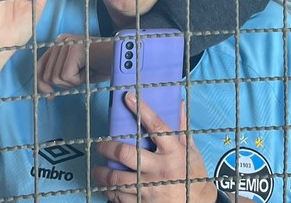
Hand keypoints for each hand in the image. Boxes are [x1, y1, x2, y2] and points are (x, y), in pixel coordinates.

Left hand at [36, 34, 113, 97]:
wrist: (120, 59)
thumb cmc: (101, 66)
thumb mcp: (75, 70)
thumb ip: (58, 74)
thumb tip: (43, 90)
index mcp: (60, 42)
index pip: (40, 65)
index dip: (42, 83)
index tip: (49, 95)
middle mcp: (61, 40)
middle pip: (46, 74)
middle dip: (62, 85)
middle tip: (79, 80)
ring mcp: (67, 44)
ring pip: (55, 78)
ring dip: (72, 82)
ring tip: (86, 72)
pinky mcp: (73, 51)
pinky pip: (66, 77)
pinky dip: (78, 80)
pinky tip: (89, 71)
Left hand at [94, 96, 217, 202]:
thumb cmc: (193, 175)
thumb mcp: (191, 150)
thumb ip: (181, 127)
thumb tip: (177, 103)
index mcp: (174, 152)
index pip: (155, 126)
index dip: (141, 109)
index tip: (128, 97)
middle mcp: (160, 169)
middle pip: (126, 154)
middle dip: (108, 148)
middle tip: (100, 145)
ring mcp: (150, 188)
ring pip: (117, 178)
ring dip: (102, 173)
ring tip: (97, 168)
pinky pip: (119, 196)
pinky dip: (109, 190)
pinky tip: (106, 186)